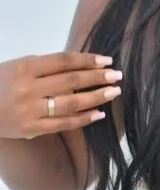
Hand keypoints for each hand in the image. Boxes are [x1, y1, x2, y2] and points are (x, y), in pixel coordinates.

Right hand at [0, 52, 122, 139]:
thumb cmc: (1, 82)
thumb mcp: (19, 66)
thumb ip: (47, 65)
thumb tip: (84, 65)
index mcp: (25, 68)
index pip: (64, 61)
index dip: (88, 60)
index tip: (108, 60)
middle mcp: (28, 89)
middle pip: (71, 81)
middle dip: (98, 77)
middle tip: (118, 75)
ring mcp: (29, 111)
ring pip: (70, 103)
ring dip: (96, 97)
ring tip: (115, 92)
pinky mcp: (30, 129)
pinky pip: (62, 124)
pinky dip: (83, 119)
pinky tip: (100, 113)